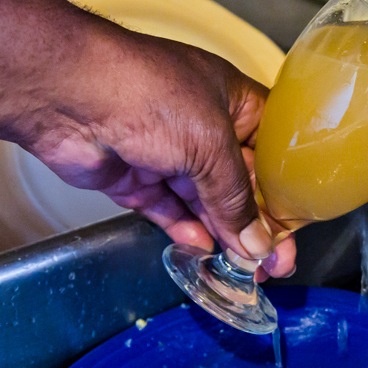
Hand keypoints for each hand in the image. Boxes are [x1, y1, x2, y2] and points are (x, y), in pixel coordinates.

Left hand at [19, 24, 295, 278]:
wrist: (70, 95)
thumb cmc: (152, 97)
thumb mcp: (211, 145)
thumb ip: (236, 199)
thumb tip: (258, 246)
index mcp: (232, 102)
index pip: (271, 149)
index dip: (286, 188)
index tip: (297, 227)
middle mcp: (203, 127)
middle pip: (240, 182)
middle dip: (257, 223)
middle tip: (276, 265)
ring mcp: (168, 154)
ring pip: (205, 202)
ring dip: (224, 236)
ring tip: (245, 272)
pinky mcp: (137, 180)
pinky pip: (169, 211)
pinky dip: (186, 232)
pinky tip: (205, 254)